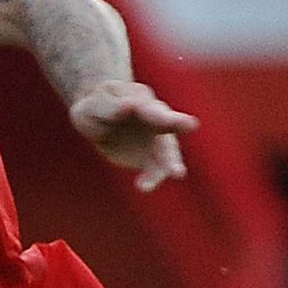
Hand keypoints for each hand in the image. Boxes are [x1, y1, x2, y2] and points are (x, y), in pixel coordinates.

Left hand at [68, 81, 198, 191]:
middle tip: (191, 125)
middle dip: (179, 126)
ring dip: (171, 162)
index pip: (152, 108)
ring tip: (177, 173)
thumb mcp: (96, 104)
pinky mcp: (150, 158)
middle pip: (169, 125)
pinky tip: (143, 186)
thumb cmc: (96, 106)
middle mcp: (154, 118)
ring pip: (166, 151)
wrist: (98, 117)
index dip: (165, 115)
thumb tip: (130, 105)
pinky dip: (151, 179)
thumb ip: (112, 106)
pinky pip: (154, 170)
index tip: (181, 120)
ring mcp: (155, 138)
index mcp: (140, 100)